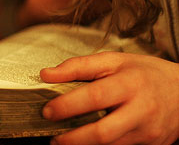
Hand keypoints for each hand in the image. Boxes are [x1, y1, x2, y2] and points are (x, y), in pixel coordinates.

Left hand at [40, 52, 178, 144]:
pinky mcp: (150, 144)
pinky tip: (85, 141)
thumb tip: (46, 74)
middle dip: (73, 139)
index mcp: (129, 83)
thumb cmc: (143, 72)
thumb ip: (78, 66)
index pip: (94, 96)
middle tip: (53, 137)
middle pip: (103, 132)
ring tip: (63, 140)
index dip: (68, 106)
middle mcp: (140, 110)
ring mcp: (147, 131)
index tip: (48, 111)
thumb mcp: (113, 60)